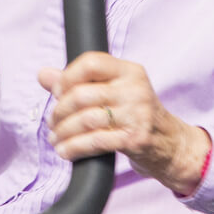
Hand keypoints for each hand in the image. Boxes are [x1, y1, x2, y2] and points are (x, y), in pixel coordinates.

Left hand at [38, 52, 211, 196]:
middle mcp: (135, 89)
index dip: (68, 76)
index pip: (92, 63)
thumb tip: (42, 74)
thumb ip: (78, 82)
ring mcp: (137, 114)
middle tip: (52, 121)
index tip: (56, 91)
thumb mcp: (113, 92)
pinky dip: (75, 147)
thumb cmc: (135, 114)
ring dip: (64, 131)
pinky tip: (65, 151)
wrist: (170, 144)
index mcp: (130, 71)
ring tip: (55, 138)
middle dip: (60, 110)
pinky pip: (96, 141)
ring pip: (86, 120)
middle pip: (83, 94)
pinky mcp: (135, 139)